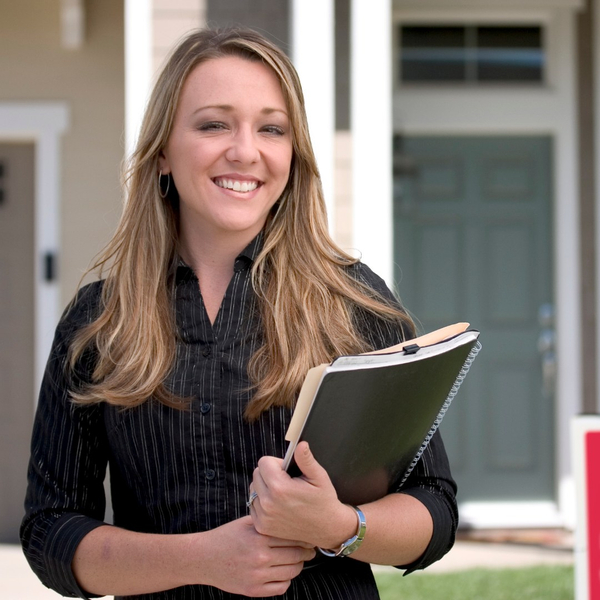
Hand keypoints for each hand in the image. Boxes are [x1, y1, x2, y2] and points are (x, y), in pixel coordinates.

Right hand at [194, 516, 314, 596]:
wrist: (204, 558)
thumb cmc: (226, 537)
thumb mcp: (246, 523)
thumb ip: (268, 522)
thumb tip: (292, 521)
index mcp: (259, 536)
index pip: (292, 537)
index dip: (303, 536)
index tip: (309, 535)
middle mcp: (259, 556)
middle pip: (296, 555)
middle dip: (306, 551)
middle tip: (310, 548)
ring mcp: (257, 575)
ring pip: (292, 571)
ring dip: (298, 565)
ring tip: (297, 559)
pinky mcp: (253, 590)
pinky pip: (281, 587)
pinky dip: (287, 580)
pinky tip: (284, 572)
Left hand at [249, 442, 356, 548]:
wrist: (327, 529)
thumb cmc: (324, 500)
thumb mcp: (319, 477)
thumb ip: (306, 459)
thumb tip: (300, 444)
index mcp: (280, 488)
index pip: (264, 462)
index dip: (277, 463)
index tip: (287, 471)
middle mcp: (268, 503)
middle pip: (257, 474)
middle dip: (269, 473)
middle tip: (286, 481)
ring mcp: (263, 517)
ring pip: (253, 489)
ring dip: (264, 487)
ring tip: (281, 493)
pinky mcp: (261, 527)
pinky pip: (253, 505)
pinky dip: (262, 502)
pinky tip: (277, 505)